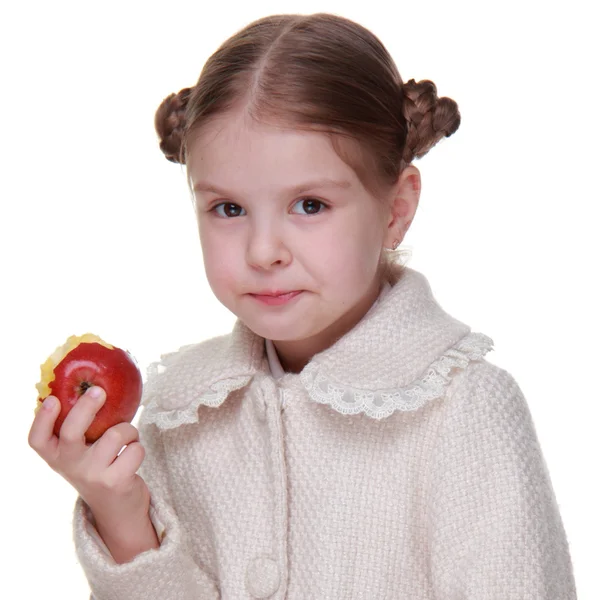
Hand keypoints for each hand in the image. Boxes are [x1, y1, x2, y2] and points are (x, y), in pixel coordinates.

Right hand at [28, 386, 150, 525]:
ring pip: (116, 434)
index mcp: (57, 457)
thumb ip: (79, 430)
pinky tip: (132, 456)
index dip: (42, 419)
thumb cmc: (98, 469)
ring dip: (128, 430)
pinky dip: (138, 447)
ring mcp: (92, 475)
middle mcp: (70, 466)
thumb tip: (91, 386)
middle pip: (71, 431)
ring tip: (127, 438)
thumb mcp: (80, 454)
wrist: (116, 510)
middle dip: (86, 406)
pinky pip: (135, 449)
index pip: (37, 440)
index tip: (52, 399)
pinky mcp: (116, 481)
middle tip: (99, 391)